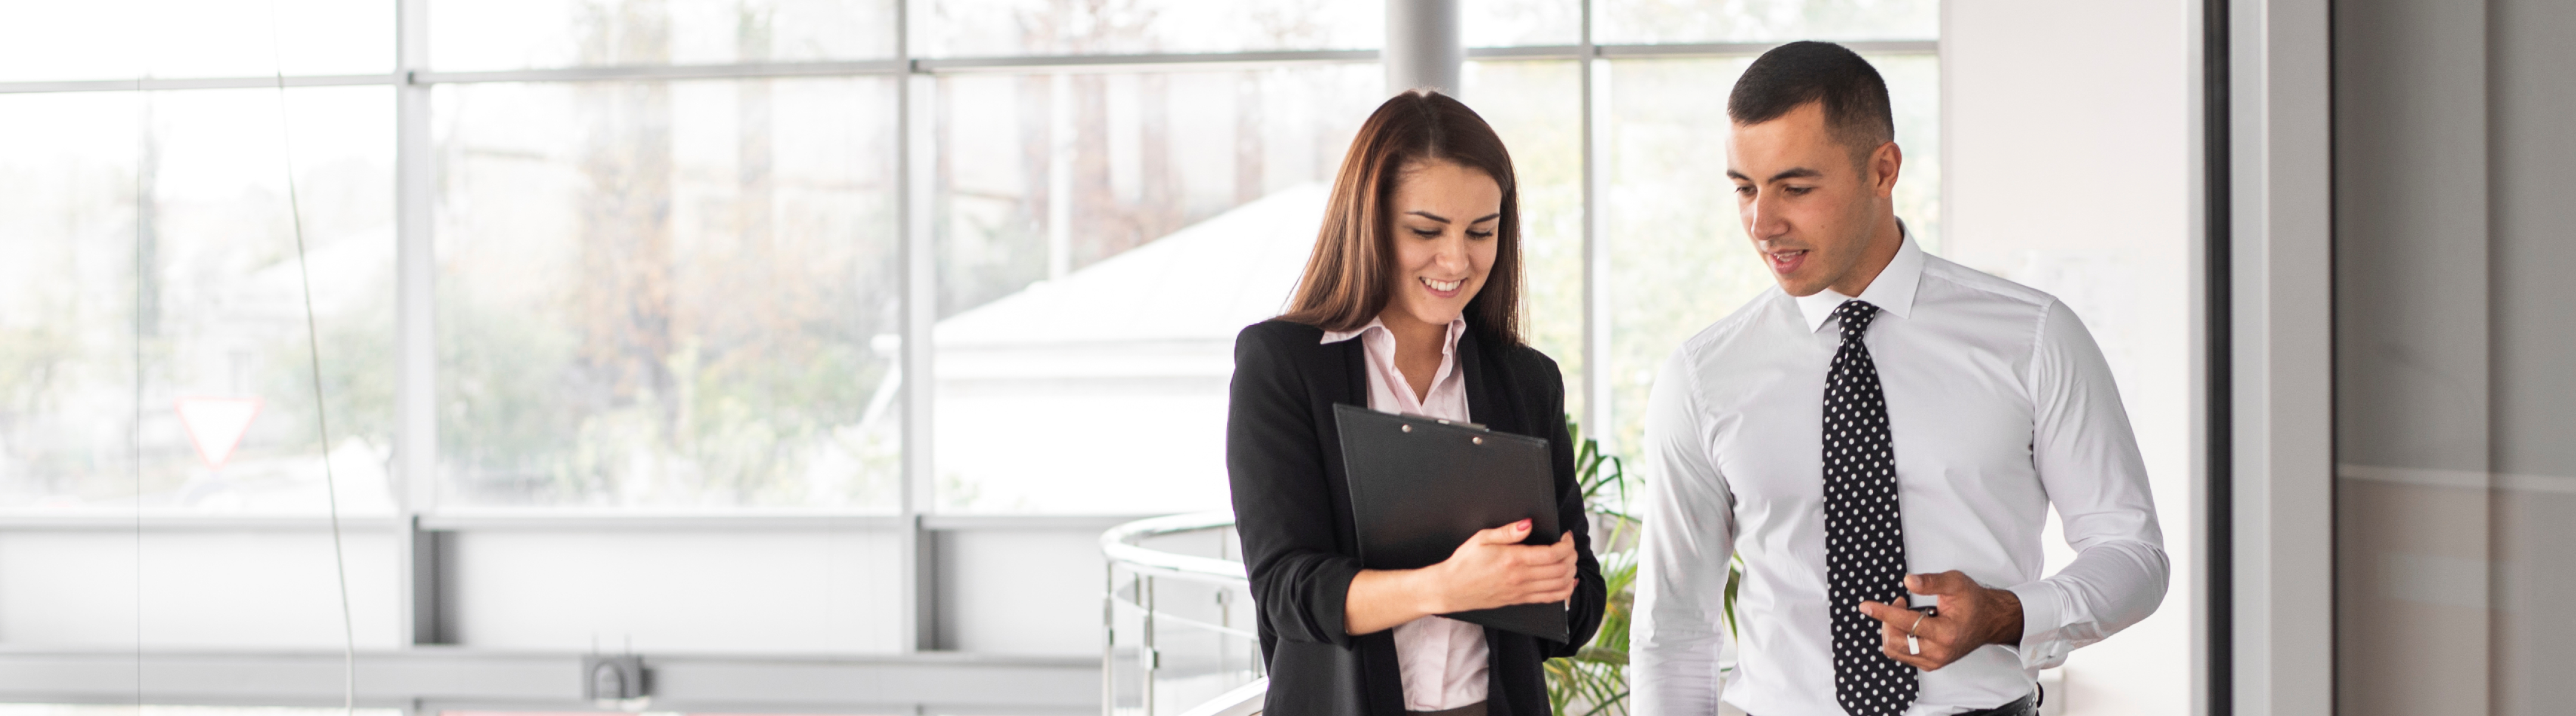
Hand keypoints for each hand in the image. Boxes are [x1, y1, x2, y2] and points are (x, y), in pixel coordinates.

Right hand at [1421, 519, 1577, 612]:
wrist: (1451, 589)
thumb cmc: (1464, 562)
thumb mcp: (1482, 538)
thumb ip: (1508, 531)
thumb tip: (1528, 524)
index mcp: (1513, 559)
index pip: (1553, 553)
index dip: (1566, 544)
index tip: (1566, 536)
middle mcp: (1521, 577)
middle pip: (1561, 569)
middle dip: (1572, 556)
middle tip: (1569, 546)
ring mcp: (1521, 591)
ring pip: (1560, 585)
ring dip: (1571, 572)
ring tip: (1569, 560)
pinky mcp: (1520, 600)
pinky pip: (1550, 598)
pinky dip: (1565, 591)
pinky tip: (1569, 582)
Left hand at [1857, 570, 2023, 670]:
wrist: (1989, 621)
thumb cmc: (1973, 601)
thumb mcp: (1955, 583)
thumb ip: (1931, 581)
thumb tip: (1908, 581)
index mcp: (1946, 633)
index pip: (1906, 623)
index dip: (1883, 612)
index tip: (1865, 606)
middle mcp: (1939, 653)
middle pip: (1895, 640)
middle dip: (1888, 618)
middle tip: (1900, 601)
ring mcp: (1934, 661)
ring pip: (1895, 650)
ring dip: (1891, 628)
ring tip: (1906, 611)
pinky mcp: (1930, 664)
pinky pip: (1902, 654)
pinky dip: (1898, 637)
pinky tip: (1909, 624)